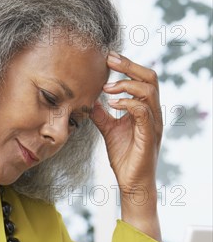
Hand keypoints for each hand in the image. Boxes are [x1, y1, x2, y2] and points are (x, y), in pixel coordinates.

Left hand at [90, 51, 162, 198]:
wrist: (131, 183)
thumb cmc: (124, 157)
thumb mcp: (109, 130)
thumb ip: (101, 115)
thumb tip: (89, 100)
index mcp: (145, 109)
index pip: (142, 78)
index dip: (127, 66)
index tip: (108, 58)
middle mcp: (153, 112)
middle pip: (150, 78)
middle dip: (129, 66)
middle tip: (109, 60)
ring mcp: (153, 123)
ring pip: (148, 91)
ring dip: (126, 85)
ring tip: (107, 88)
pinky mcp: (149, 135)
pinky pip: (142, 111)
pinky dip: (127, 104)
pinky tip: (111, 104)